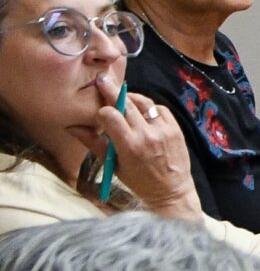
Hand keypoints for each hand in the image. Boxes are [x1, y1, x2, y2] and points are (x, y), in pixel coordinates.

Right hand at [96, 90, 199, 216]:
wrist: (171, 190)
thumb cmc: (138, 181)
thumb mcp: (112, 164)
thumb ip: (93, 143)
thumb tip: (71, 127)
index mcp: (128, 145)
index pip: (110, 115)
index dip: (102, 111)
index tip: (99, 112)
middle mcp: (146, 135)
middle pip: (126, 104)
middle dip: (112, 91)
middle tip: (102, 80)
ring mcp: (163, 130)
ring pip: (143, 103)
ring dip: (131, 97)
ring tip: (122, 95)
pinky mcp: (176, 129)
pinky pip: (160, 109)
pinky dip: (149, 107)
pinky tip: (142, 111)